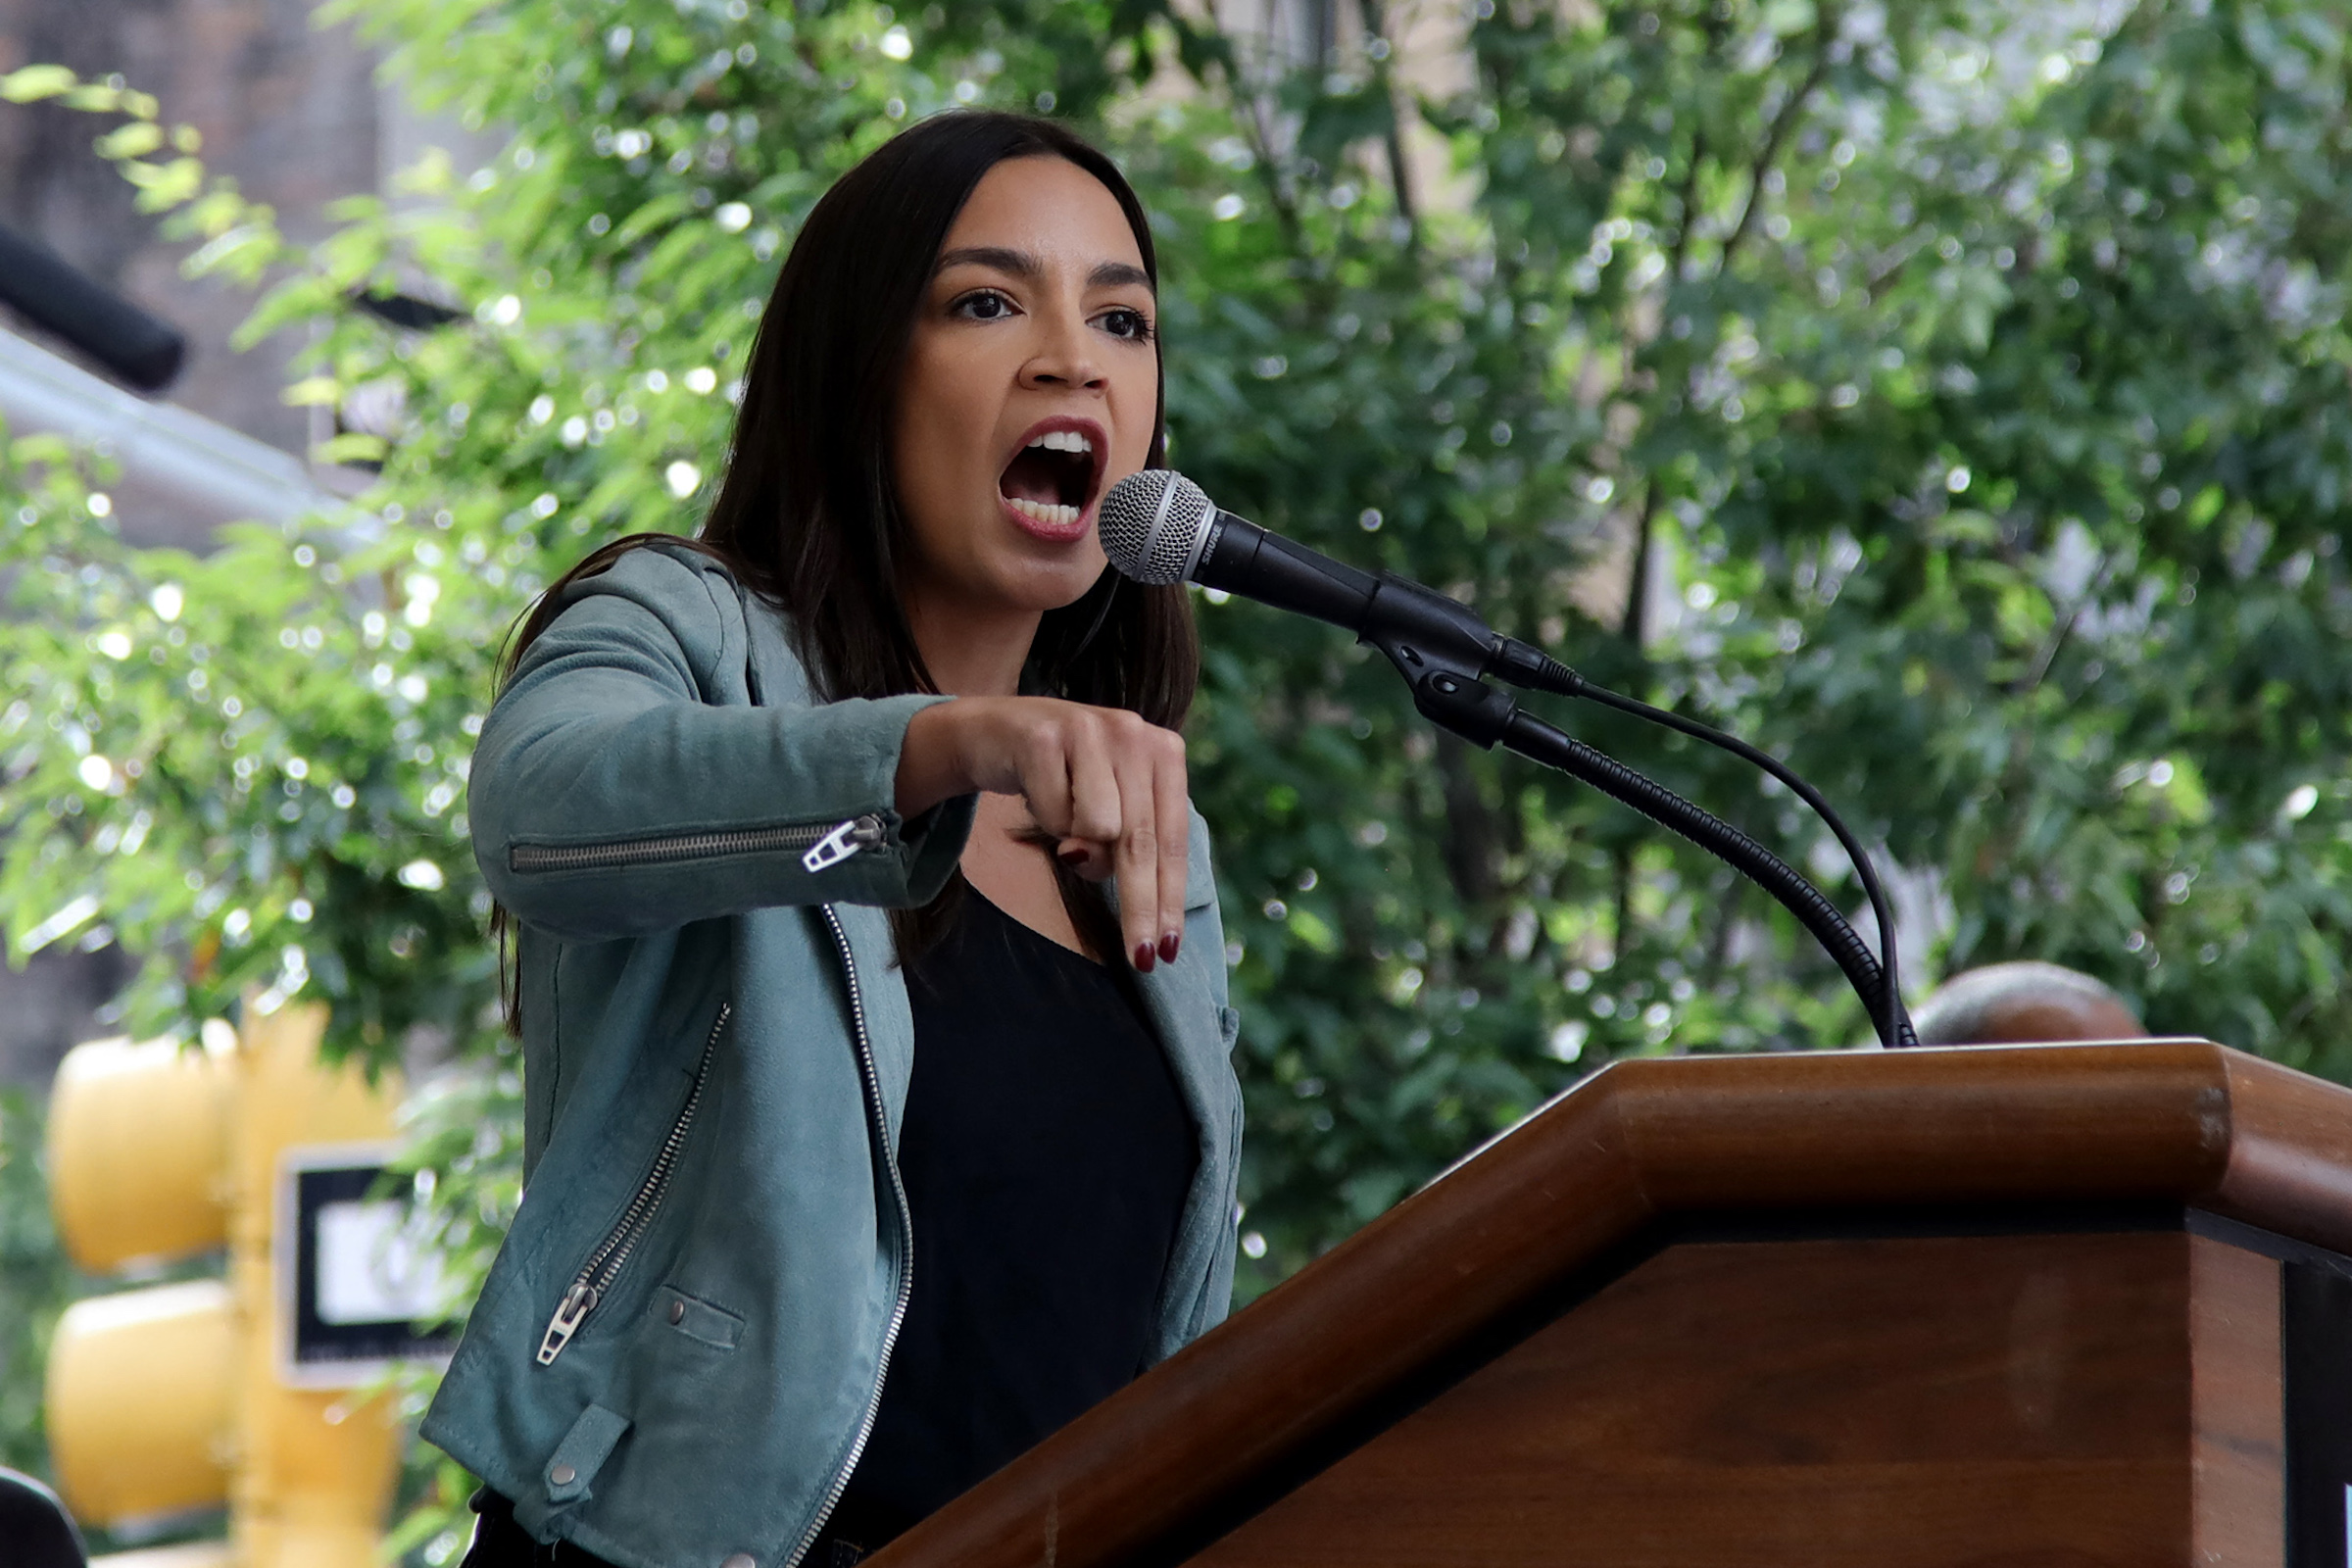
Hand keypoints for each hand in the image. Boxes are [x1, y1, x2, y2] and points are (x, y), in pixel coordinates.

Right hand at [898, 698, 1188, 970]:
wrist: (994, 731)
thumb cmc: (1064, 778)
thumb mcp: (1108, 805)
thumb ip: (1128, 842)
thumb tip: (1112, 880)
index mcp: (1164, 750)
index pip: (1172, 839)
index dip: (1170, 898)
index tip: (1167, 949)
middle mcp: (1135, 733)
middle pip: (1141, 842)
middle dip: (1139, 907)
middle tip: (1139, 958)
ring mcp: (1090, 729)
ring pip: (1099, 830)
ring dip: (1077, 847)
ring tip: (1063, 824)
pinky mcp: (1045, 737)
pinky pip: (1054, 814)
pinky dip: (1044, 819)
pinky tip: (1036, 792)